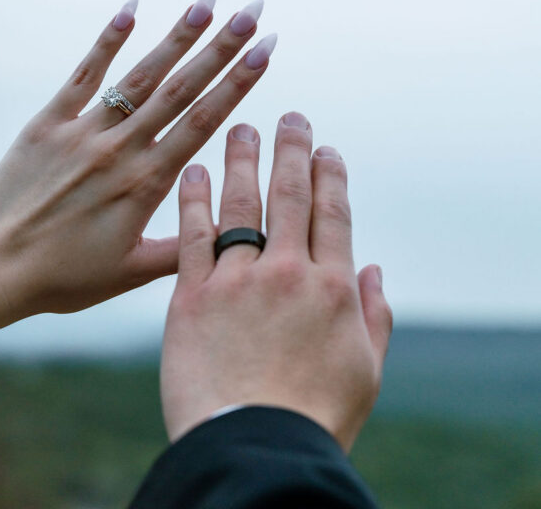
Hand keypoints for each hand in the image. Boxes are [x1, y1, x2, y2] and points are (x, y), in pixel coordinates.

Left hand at [0, 0, 276, 360]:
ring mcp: (84, 131)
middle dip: (222, 47)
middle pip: (181, 88)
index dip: (238, 83)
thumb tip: (233, 237)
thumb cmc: (62, 278)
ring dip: (176, 36)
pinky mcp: (49, 122)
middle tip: (254, 12)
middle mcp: (120, 149)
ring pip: (140, 75)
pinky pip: (83, 73)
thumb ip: (182, 250)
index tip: (266, 51)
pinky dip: (108, 39)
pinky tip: (132, 6)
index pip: (203, 121)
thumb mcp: (130, 273)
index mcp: (146, 183)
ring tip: (208, 1)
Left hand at [160, 113, 392, 452]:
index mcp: (331, 288)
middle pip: (289, 197)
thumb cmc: (313, 417)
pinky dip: (195, 199)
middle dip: (291, 151)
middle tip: (289, 117)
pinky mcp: (192, 297)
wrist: (252, 449)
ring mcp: (237, 280)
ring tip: (241, 128)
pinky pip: (193, 235)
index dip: (329, 176)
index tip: (325, 149)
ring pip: (241, 204)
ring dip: (242, 161)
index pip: (332, 214)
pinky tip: (195, 172)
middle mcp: (286, 272)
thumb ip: (373, 315)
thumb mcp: (365, 371)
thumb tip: (372, 268)